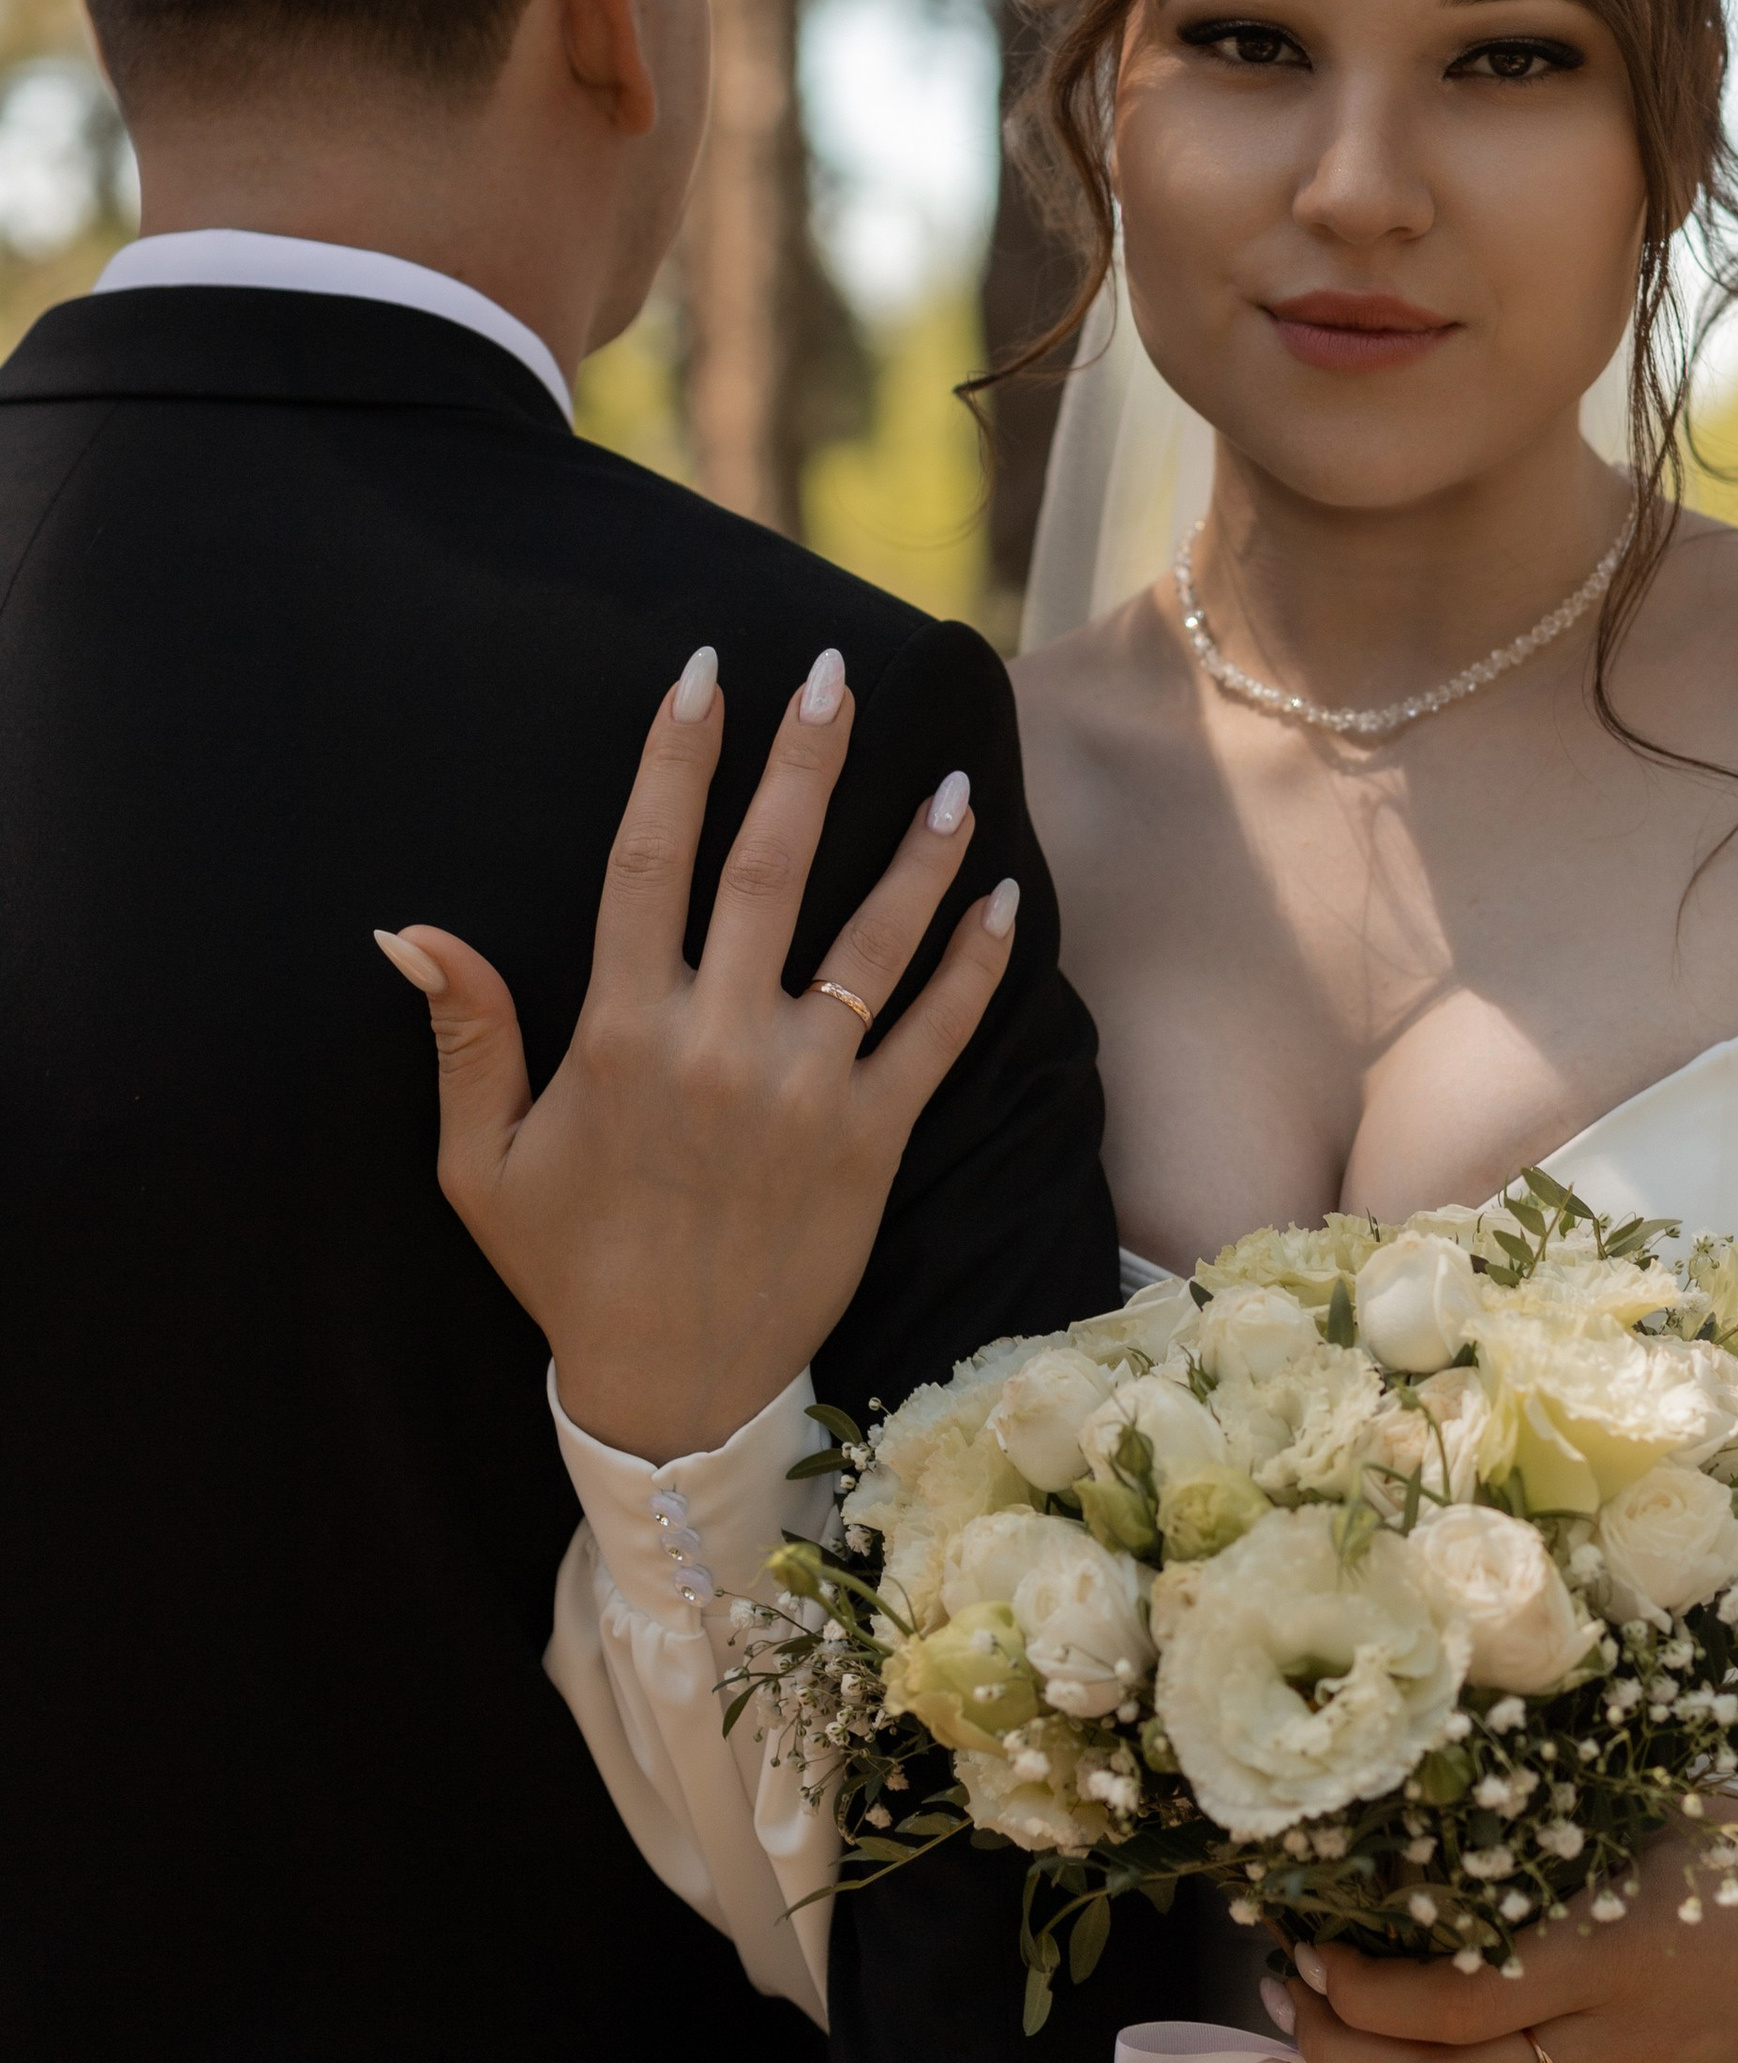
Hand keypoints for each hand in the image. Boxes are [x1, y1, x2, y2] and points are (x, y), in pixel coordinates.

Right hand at [374, 641, 1018, 1458]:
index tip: (703, 677)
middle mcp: (717, 1045)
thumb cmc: (569, 1267)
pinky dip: (974, 964)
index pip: (646, 863)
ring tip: (952, 775)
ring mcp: (804, 1092)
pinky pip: (937, 1035)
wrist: (670, 1388)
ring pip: (871, 942)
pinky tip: (1001, 897)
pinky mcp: (873, 1143)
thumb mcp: (484, 1165)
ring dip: (914, 851)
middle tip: (831, 674)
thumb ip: (466, 1039)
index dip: (675, 762)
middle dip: (801, 763)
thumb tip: (410, 931)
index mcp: (620, 1036)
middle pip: (766, 871)